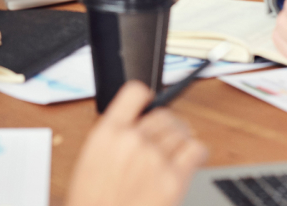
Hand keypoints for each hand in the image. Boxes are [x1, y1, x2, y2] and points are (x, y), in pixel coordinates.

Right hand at [67, 81, 207, 205]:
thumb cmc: (93, 202)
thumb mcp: (90, 161)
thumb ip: (114, 139)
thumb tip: (134, 128)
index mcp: (108, 132)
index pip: (135, 92)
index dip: (145, 97)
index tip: (149, 103)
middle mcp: (134, 140)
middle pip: (164, 115)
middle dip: (167, 124)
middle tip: (167, 135)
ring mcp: (155, 158)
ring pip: (182, 131)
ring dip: (181, 138)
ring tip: (177, 149)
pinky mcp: (174, 179)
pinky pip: (196, 150)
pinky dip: (196, 152)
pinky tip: (190, 158)